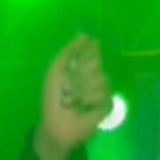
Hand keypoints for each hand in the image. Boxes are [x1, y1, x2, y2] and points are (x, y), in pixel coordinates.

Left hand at [36, 35, 110, 159]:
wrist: (54, 124)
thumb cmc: (52, 98)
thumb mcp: (55, 70)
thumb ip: (68, 52)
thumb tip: (85, 34)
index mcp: (81, 66)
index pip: (91, 51)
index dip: (85, 53)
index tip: (73, 63)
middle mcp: (93, 76)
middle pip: (96, 64)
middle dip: (79, 75)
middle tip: (68, 87)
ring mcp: (101, 91)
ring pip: (102, 79)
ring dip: (82, 90)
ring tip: (72, 100)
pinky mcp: (106, 106)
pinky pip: (105, 95)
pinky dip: (90, 101)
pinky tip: (83, 107)